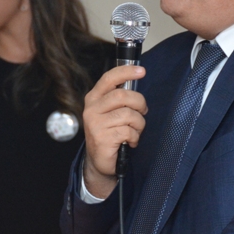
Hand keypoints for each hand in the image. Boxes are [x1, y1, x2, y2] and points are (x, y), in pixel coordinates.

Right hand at [82, 65, 147, 198]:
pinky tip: (129, 142)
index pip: (109, 78)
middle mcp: (91, 109)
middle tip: (142, 113)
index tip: (142, 71)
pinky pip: (128, 131)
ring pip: (129, 114)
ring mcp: (95, 123)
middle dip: (140, 104)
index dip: (126, 72)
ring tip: (134, 132)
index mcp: (94, 98)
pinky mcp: (102, 138)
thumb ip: (120, 98)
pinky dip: (134, 137)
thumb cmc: (109, 134)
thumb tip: (137, 82)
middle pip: (123, 95)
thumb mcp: (110, 112)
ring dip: (138, 124)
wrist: (99, 162)